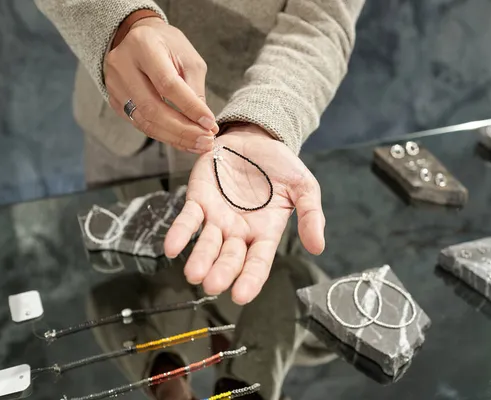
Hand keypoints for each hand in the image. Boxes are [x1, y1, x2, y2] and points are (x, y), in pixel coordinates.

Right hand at [104, 17, 217, 152]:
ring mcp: (114, 85)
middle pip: (152, 108)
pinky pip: (141, 124)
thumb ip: (194, 89)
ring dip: (175, 138)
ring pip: (145, 122)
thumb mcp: (188, 59)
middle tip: (206, 141)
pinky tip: (183, 141)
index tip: (210, 124)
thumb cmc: (169, 46)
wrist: (140, 39)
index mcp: (143, 46)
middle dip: (183, 130)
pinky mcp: (115, 101)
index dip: (190, 107)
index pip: (167, 84)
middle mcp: (122, 65)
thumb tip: (205, 124)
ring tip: (199, 145)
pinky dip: (165, 136)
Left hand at [164, 125, 325, 304]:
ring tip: (193, 273)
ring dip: (200, 259)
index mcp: (265, 232)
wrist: (257, 138)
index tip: (241, 296)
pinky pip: (188, 219)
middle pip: (229, 257)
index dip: (250, 279)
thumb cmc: (280, 166)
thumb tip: (318, 247)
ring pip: (207, 243)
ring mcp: (217, 217)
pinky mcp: (199, 199)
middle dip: (221, 271)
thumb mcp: (304, 187)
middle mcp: (239, 231)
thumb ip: (311, 215)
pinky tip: (172, 247)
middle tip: (213, 285)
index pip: (258, 261)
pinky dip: (180, 233)